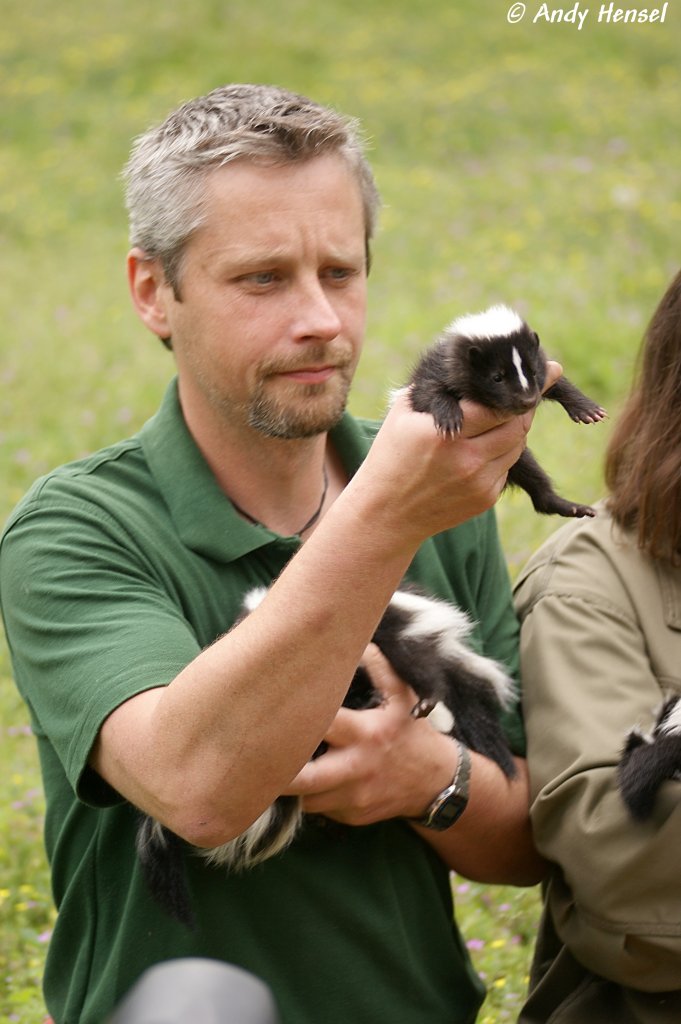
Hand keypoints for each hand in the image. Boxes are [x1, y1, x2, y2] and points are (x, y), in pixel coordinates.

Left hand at [285, 644, 457, 824]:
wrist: (436, 781)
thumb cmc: (412, 732)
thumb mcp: (403, 694)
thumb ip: (378, 666)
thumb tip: (356, 640)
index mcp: (365, 733)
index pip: (321, 726)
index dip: (295, 719)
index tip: (271, 712)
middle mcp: (357, 768)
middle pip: (303, 780)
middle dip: (276, 773)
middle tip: (253, 757)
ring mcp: (354, 798)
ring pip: (306, 799)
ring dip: (293, 785)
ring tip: (282, 766)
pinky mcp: (352, 818)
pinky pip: (320, 810)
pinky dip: (313, 796)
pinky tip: (313, 781)